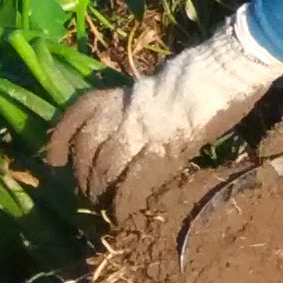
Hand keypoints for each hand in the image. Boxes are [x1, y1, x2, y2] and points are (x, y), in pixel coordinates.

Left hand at [44, 10, 282, 219]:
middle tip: (88, 190)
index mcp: (125, 94)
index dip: (60, 138)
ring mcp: (143, 133)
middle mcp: (126, 113)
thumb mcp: (161, 84)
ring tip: (103, 203)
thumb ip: (139, 105)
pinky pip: (130, 186)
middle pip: (88, 147)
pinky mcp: (162, 154)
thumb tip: (124, 128)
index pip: (80, 114)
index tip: (54, 160)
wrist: (227, 69)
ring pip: (103, 169)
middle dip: (83, 174)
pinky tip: (121, 213)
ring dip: (99, 191)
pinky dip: (122, 203)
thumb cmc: (203, 74)